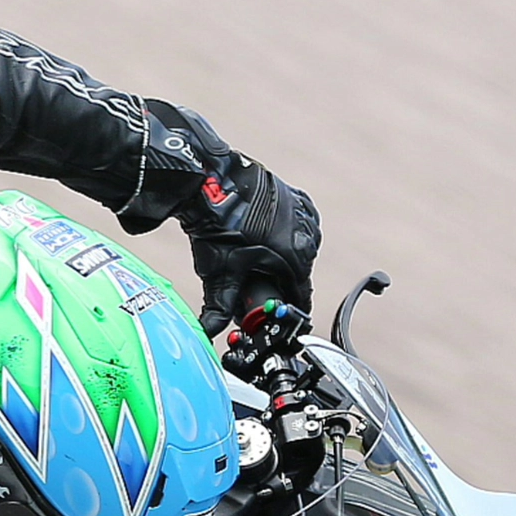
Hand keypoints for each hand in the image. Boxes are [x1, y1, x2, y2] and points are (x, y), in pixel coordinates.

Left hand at [185, 157, 320, 339]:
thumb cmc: (218, 227)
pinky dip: (286, 234)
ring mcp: (304, 214)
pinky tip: (267, 236)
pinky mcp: (297, 198)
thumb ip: (217, 308)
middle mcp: (307, 235)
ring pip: (301, 247)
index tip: (282, 313)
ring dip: (284, 256)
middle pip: (299, 272)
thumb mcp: (219, 274)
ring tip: (259, 258)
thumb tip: (209, 330)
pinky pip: (299, 225)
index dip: (289, 307)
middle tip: (259, 284)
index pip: (301, 294)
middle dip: (281, 281)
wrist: (211, 185)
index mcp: (294, 257)